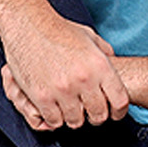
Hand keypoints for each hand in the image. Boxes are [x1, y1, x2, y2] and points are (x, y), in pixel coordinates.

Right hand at [0, 11, 128, 130]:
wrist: (28, 25)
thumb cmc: (58, 30)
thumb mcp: (89, 37)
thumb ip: (105, 53)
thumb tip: (116, 65)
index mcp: (99, 65)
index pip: (120, 101)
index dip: (119, 111)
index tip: (114, 113)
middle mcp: (84, 79)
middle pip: (99, 115)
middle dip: (96, 116)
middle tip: (90, 112)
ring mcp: (62, 89)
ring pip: (76, 121)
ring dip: (75, 117)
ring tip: (71, 108)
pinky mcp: (41, 96)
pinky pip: (54, 121)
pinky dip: (56, 118)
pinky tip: (55, 108)